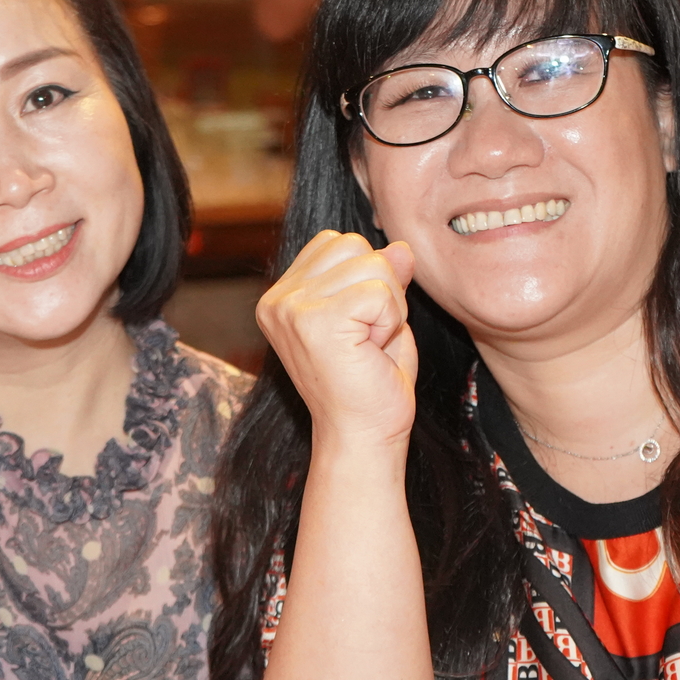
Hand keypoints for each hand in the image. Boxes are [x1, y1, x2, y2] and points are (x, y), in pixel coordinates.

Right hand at [256, 230, 417, 445]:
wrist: (363, 437)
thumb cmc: (371, 386)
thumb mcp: (379, 317)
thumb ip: (384, 277)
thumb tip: (401, 247)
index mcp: (283, 296)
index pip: (338, 242)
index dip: (368, 279)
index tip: (359, 327)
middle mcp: (278, 299)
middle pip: (354, 245)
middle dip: (381, 288)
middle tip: (368, 340)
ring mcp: (292, 308)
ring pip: (373, 264)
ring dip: (389, 307)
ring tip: (370, 346)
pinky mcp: (315, 321)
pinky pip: (381, 291)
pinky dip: (391, 321)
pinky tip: (372, 351)